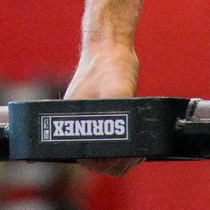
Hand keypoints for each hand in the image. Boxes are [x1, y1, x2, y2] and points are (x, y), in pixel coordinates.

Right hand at [65, 43, 139, 176]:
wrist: (110, 46)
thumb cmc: (110, 66)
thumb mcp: (118, 91)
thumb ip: (119, 115)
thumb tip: (125, 141)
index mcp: (70, 122)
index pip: (86, 158)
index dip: (107, 163)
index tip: (127, 158)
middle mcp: (75, 124)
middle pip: (94, 160)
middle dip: (116, 162)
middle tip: (136, 156)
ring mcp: (87, 121)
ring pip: (102, 152)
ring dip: (120, 156)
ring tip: (138, 152)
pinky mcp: (98, 116)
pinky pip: (108, 140)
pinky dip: (122, 145)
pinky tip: (137, 144)